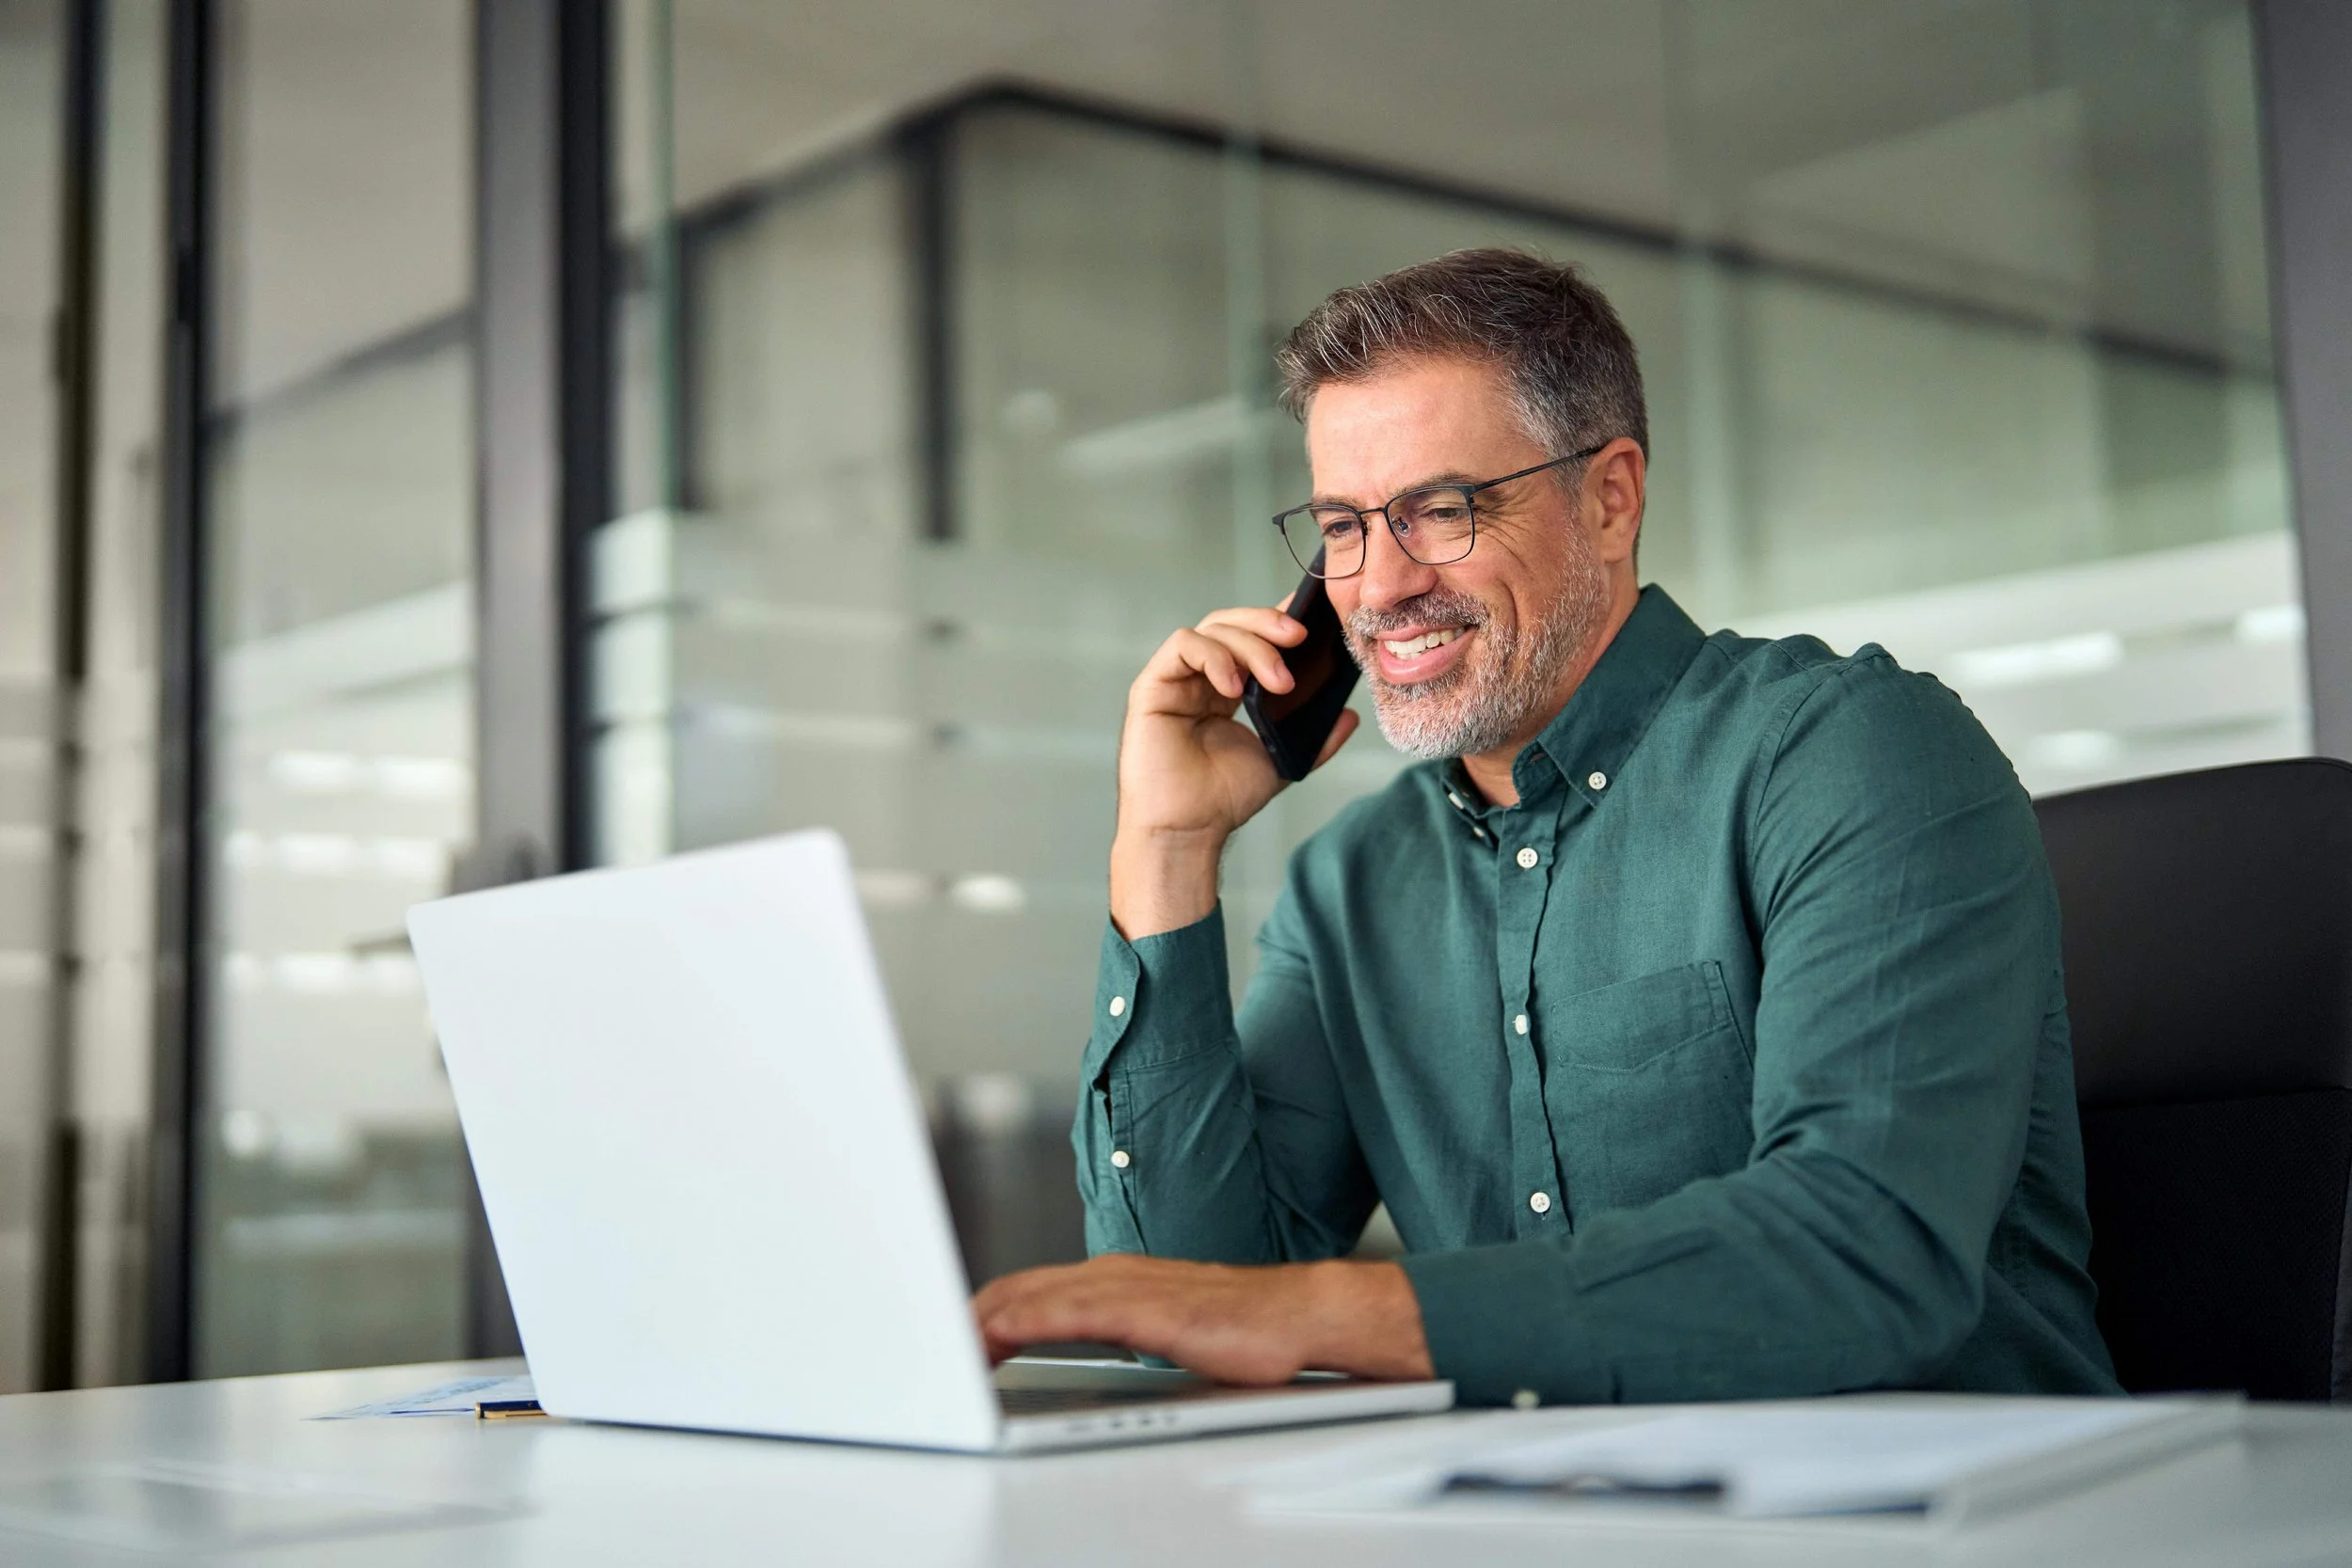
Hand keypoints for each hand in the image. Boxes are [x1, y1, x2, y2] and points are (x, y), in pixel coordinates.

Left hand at [971, 1254, 1431, 1384]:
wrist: (1298, 1317)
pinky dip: (1022, 1321)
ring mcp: (1124, 1287)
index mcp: (1111, 1278)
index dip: (978, 1313)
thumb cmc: (1240, 1328)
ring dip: (979, 1322)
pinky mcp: (1142, 1309)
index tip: (945, 1340)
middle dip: (964, 1318)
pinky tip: (996, 1336)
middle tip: (928, 1351)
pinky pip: (1065, 1312)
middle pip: (1013, 1289)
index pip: (1025, 1290)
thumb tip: (1073, 1350)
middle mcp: (1110, 1274)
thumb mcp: (1161, 1330)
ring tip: (943, 1350)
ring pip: (1029, 1296)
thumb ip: (1116, 1332)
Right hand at [1111, 605, 1359, 937]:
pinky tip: (1234, 685)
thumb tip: (1350, 715)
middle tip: (1300, 639)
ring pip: (1212, 629)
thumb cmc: (1223, 801)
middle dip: (1269, 624)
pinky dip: (1214, 656)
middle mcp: (1199, 678)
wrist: (1188, 831)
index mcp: (1226, 688)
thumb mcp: (1282, 762)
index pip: (1251, 637)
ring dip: (1251, 645)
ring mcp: (1175, 679)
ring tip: (1277, 682)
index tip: (1313, 621)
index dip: (1278, 619)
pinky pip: (1183, 646)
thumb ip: (1316, 739)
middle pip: (1232, 623)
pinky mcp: (1152, 686)